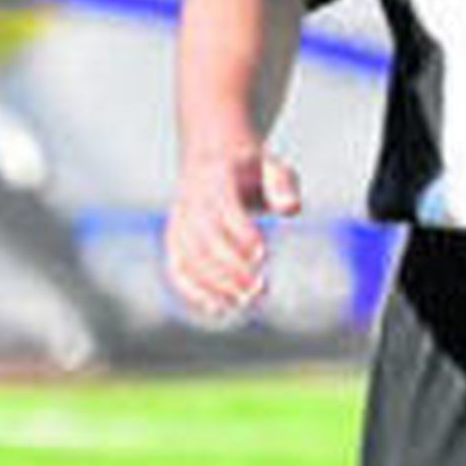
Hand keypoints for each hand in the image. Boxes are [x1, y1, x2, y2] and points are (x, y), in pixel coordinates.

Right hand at [164, 145, 301, 319]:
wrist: (211, 156)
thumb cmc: (251, 169)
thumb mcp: (271, 165)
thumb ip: (283, 183)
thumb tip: (291, 208)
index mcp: (217, 179)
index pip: (225, 209)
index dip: (241, 233)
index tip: (262, 256)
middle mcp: (193, 201)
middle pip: (206, 240)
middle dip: (231, 268)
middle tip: (258, 289)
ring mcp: (180, 221)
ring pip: (190, 258)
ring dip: (215, 284)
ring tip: (245, 302)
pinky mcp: (175, 239)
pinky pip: (177, 267)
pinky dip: (192, 291)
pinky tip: (217, 308)